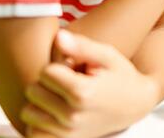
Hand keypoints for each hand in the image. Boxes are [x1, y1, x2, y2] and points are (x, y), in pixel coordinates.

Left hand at [20, 30, 158, 137]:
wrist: (135, 105)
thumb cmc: (120, 75)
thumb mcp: (109, 56)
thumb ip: (83, 46)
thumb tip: (58, 36)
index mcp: (83, 92)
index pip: (46, 72)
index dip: (58, 65)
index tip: (73, 67)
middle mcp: (72, 115)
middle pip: (34, 91)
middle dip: (47, 82)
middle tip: (67, 80)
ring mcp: (67, 131)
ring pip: (28, 111)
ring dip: (39, 102)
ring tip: (59, 95)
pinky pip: (32, 131)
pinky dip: (38, 121)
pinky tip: (53, 111)